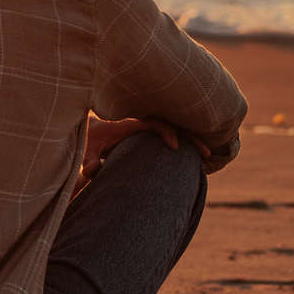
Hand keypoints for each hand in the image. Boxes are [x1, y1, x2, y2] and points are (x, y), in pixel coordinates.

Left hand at [80, 116, 210, 184]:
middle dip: (191, 136)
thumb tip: (91, 172)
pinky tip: (198, 156)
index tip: (175, 146)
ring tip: (208, 156)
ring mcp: (150, 128)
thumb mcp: (85, 150)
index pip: (153, 122)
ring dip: (193, 139)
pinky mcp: (152, 134)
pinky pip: (174, 133)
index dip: (166, 132)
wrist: (91, 130)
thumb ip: (88, 161)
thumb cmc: (90, 140)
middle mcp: (143, 122)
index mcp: (128, 123)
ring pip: (177, 128)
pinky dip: (188, 141)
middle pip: (173, 123)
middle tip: (206, 154)